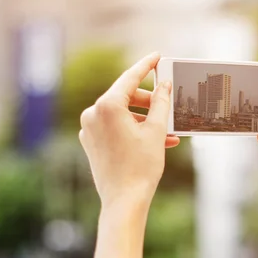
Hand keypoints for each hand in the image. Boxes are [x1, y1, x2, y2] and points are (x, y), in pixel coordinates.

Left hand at [79, 53, 178, 209]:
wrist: (124, 201)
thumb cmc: (140, 167)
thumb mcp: (156, 131)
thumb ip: (160, 103)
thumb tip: (163, 85)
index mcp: (106, 106)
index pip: (129, 77)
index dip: (146, 66)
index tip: (157, 56)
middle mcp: (92, 114)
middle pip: (125, 97)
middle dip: (149, 101)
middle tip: (167, 104)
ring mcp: (89, 129)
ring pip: (122, 115)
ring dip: (145, 120)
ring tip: (168, 133)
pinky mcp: (91, 142)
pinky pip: (114, 128)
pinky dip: (133, 130)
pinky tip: (154, 141)